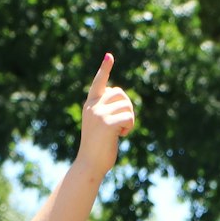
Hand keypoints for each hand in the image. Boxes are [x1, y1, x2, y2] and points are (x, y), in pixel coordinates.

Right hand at [77, 54, 136, 170]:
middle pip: (120, 94)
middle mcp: (93, 106)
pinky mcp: (107, 124)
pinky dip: (129, 126)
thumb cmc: (98, 147)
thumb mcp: (100, 125)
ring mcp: (99, 114)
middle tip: (123, 122)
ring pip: (126, 105)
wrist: (90, 164)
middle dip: (127, 107)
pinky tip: (121, 135)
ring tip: (121, 130)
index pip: (98, 83)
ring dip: (129, 118)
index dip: (104, 69)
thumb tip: (121, 99)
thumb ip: (106, 110)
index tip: (109, 56)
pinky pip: (128, 117)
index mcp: (90, 105)